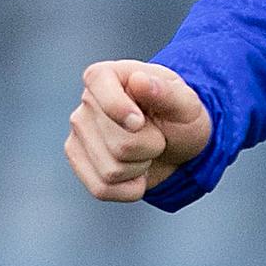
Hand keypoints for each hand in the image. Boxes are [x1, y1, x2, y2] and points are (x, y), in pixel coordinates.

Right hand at [65, 60, 214, 202]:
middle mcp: (86, 103)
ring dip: (141, 167)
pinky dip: (130, 188)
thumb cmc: (179, 118)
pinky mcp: (78, 162)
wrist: (177, 146)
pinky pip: (102, 189)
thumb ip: (167, 92)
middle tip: (157, 135)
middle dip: (151, 146)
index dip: (121, 109)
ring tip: (146, 150)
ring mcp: (78, 134)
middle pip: (120, 143)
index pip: (97, 86)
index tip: (141, 120)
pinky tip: (136, 172)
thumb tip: (139, 80)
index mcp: (106, 76)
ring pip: (112, 170)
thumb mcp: (187, 103)